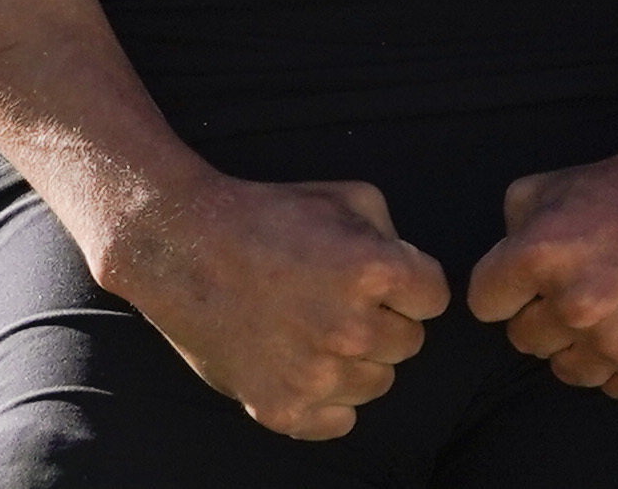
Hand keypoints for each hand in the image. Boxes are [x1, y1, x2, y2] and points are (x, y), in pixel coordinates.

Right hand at [94, 172, 447, 440]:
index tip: (381, 277)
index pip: (435, 298)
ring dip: (357, 360)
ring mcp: (316, 375)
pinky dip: (328, 399)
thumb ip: (393, 235)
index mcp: (373, 269)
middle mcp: (351, 328)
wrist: (183, 248)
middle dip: (384, 320)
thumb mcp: (343, 196)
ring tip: (315, 328)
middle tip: (338, 299)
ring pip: (377, 383)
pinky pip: (340, 420)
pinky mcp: (283, 408)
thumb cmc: (266, 215)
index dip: (411, 284)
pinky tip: (302, 363)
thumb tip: (412, 275)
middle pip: (409, 344)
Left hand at [464, 123, 617, 398]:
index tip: (528, 279)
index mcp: (540, 256)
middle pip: (524, 340)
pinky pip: (616, 387)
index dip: (504, 288)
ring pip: (567, 370)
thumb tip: (503, 271)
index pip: (484, 304)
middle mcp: (576, 306)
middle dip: (543, 313)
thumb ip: (513, 228)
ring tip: (613, 306)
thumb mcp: (553, 182)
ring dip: (581, 343)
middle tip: (580, 284)